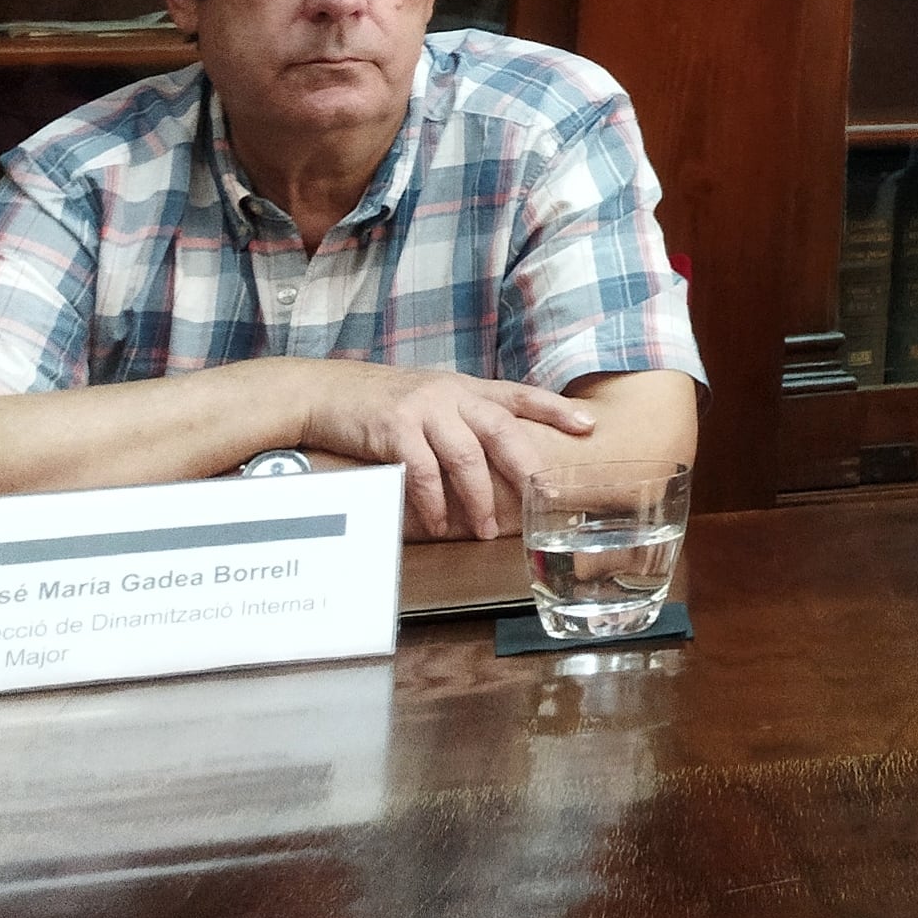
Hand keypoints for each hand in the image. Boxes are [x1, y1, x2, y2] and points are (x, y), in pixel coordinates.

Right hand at [288, 363, 594, 539]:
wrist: (328, 392)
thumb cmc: (385, 403)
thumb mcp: (434, 399)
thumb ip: (466, 418)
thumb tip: (502, 452)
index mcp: (467, 388)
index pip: (521, 395)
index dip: (556, 409)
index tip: (588, 426)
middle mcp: (451, 395)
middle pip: (501, 429)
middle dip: (526, 465)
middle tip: (542, 498)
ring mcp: (423, 410)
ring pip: (465, 457)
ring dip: (478, 499)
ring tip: (485, 530)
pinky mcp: (394, 429)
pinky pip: (423, 472)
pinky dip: (433, 502)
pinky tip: (439, 524)